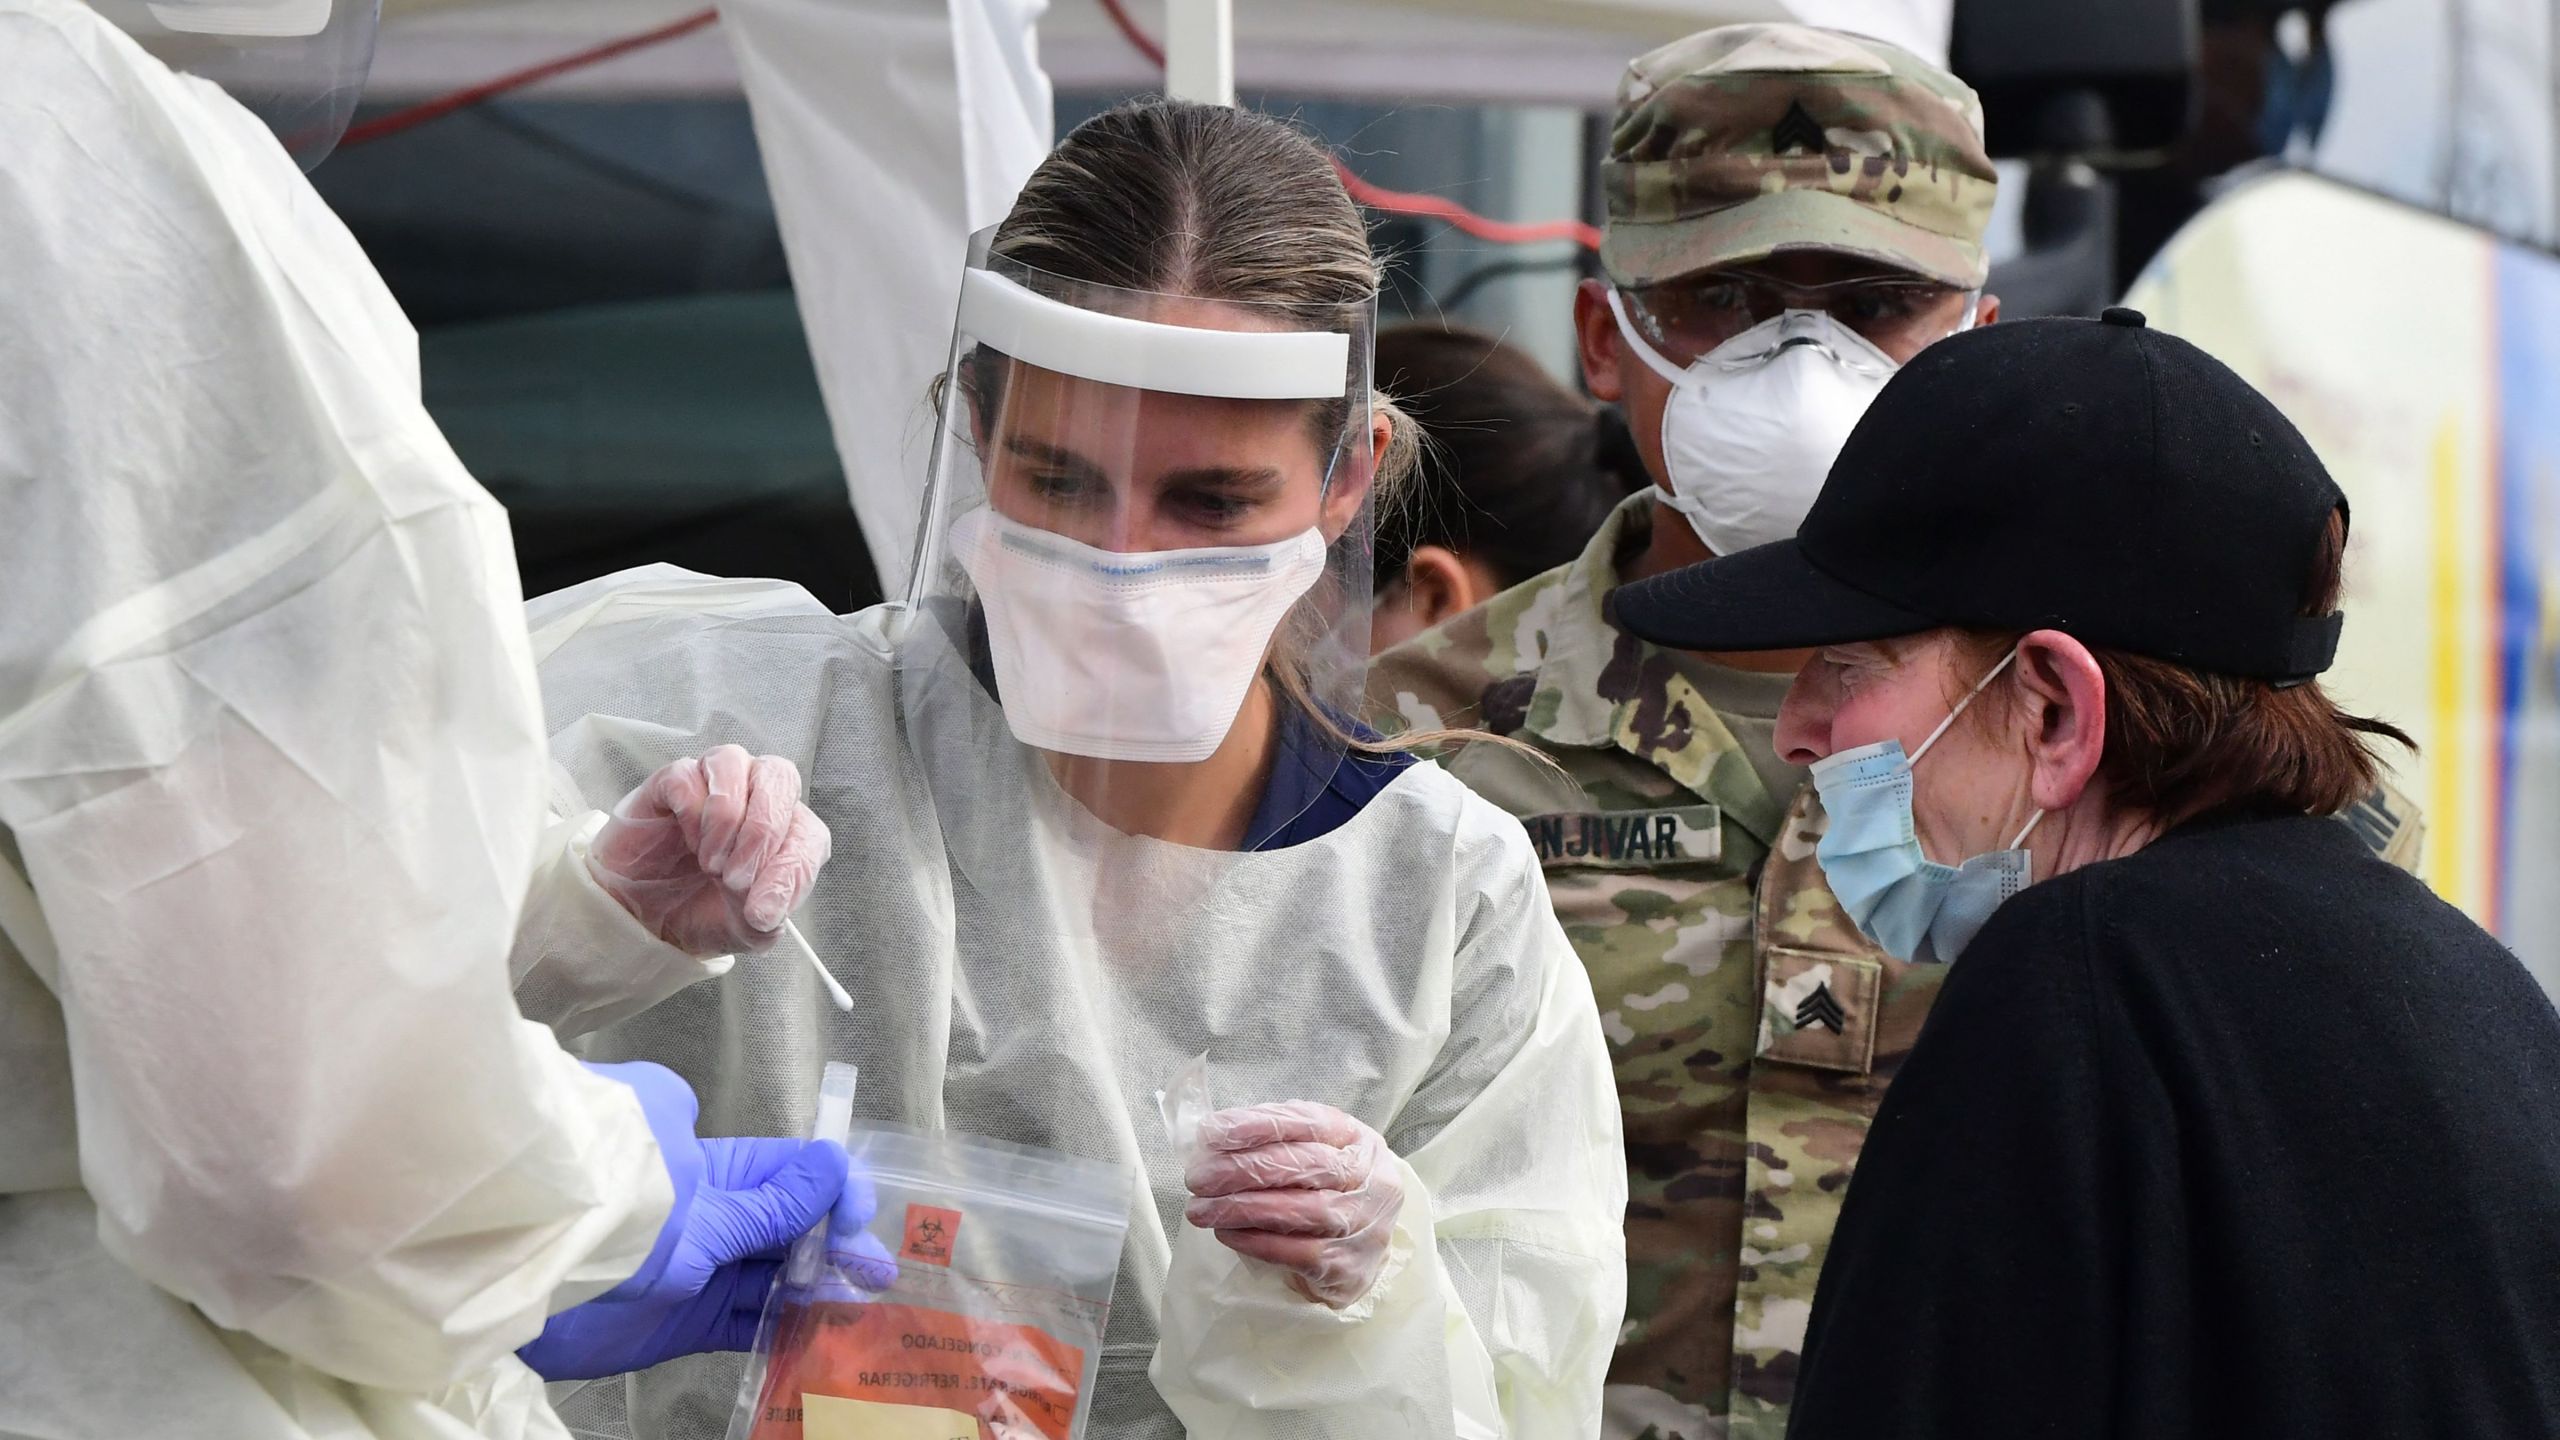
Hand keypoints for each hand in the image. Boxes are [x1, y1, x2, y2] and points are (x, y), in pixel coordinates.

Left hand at [519, 1062, 853, 1381]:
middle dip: (840, 1247)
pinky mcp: (693, 1321)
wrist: (537, 1287)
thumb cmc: (624, 1223)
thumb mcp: (707, 1211)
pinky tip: (823, 1339)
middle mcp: (720, 1217)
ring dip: (822, 1291)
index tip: (857, 1217)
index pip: (796, 1171)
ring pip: (778, 1278)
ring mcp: (707, 1270)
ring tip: (865, 1308)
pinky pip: (750, 1323)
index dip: (834, 1190)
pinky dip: (785, 1332)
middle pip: (795, 1228)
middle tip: (880, 1274)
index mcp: (721, 1168)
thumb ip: (773, 1202)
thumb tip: (836, 1164)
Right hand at [589, 745, 829, 955]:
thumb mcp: (741, 930)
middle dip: (763, 831)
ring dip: (727, 817)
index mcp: (786, 831)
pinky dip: (692, 810)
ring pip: (733, 761)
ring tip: (711, 864)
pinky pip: (686, 773)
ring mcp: (711, 785)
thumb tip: (767, 909)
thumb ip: (764, 921)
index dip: (792, 870)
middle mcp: (754, 795)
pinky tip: (689, 843)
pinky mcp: (667, 783)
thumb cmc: (701, 910)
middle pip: (781, 776)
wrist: (642, 916)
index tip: (763, 911)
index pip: (809, 833)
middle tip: (735, 880)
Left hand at [1181, 1101, 1403, 1308]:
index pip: (1309, 1122)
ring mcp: (1363, 1223)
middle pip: (1304, 1166)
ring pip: (1298, 1210)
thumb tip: (1214, 1136)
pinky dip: (1255, 1241)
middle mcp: (1369, 1177)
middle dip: (1243, 1169)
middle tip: (1198, 1177)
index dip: (1259, 1125)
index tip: (1213, 1132)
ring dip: (1241, 1208)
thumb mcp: (1317, 1153)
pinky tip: (1226, 1233)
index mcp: (1357, 1140)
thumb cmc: (1330, 1191)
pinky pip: (1296, 1251)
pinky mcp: (1348, 1265)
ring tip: (1202, 1210)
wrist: (1366, 1250)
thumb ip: (1275, 1139)